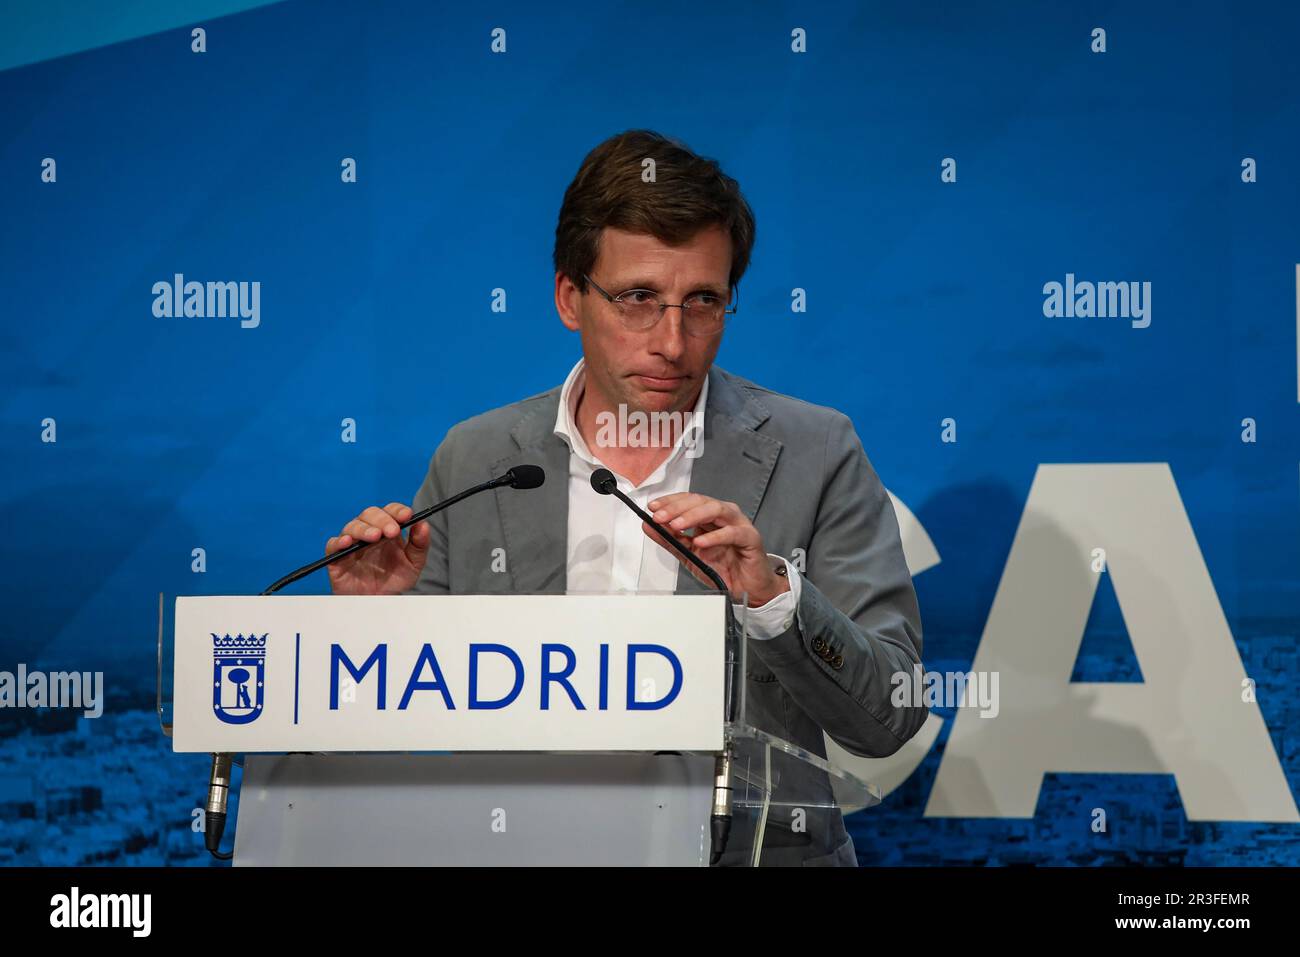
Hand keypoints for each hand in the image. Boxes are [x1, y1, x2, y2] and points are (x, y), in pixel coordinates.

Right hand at [325, 503, 429, 594]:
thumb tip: (423, 523)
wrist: (380, 604)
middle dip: (382, 519)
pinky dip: (339, 541)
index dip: (397, 510)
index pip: (390, 511)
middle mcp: (369, 533)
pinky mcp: (337, 557)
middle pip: (370, 514)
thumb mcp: (413, 564)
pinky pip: (333, 544)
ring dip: (364, 529)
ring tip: (375, 537)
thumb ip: (420, 544)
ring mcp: (352, 544)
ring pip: (352, 526)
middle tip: (392, 531)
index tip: (407, 515)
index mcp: (387, 530)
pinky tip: (348, 543)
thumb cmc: (394, 581)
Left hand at [644, 492, 789, 605]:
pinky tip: (700, 542)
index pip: (689, 500)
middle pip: (700, 501)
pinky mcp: (750, 538)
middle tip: (659, 517)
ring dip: (693, 516)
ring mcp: (739, 524)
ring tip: (676, 525)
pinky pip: (732, 533)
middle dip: (677, 508)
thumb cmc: (724, 568)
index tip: (652, 508)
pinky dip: (715, 536)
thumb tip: (648, 526)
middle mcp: (725, 515)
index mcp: (710, 515)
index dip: (670, 502)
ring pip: (716, 510)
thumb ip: (671, 540)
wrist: (747, 589)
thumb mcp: (690, 554)